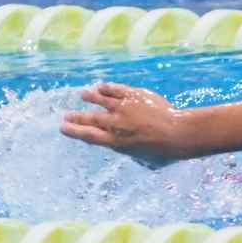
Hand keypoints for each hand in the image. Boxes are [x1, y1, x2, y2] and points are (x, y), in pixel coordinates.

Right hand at [60, 82, 196, 166]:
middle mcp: (116, 124)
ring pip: (101, 100)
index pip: (89, 136)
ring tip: (83, 94)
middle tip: (66, 115)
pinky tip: (101, 86)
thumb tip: (119, 143)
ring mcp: (124, 108)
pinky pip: (116, 90)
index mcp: (116, 141)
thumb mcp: (139, 156)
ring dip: (91, 97)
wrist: (178, 132)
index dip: (74, 131)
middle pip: (91, 119)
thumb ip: (126, 147)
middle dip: (77, 117)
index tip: (63, 128)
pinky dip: (107, 88)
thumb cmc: (163, 150)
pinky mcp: (134, 96)